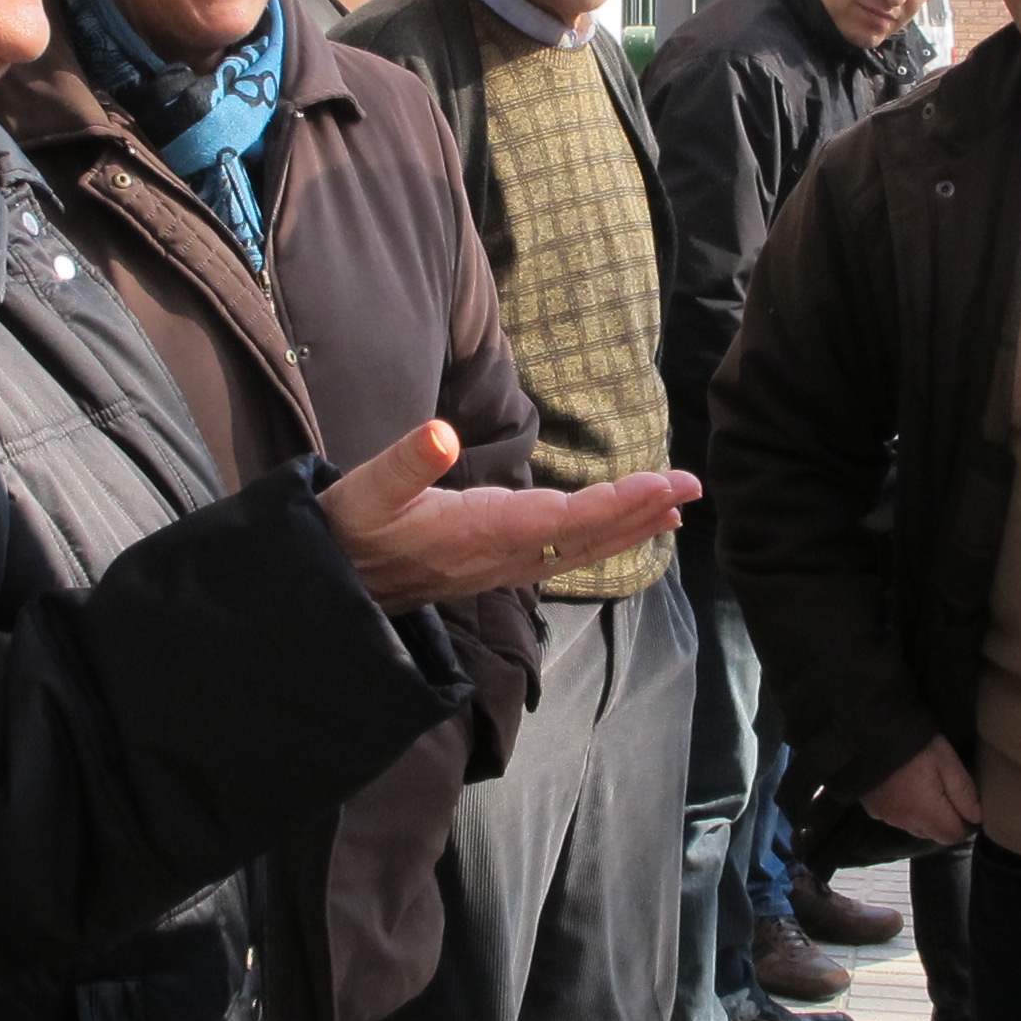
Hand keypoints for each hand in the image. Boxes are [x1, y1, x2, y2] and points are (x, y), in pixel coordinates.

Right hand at [321, 420, 697, 611]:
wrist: (328, 586)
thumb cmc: (346, 529)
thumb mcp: (363, 491)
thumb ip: (405, 463)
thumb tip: (443, 434)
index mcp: (477, 532)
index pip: (561, 521)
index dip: (613, 504)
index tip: (658, 484)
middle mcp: (499, 556)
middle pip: (585, 538)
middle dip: (639, 512)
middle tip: (692, 486)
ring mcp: (500, 567)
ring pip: (580, 552)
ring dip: (629, 527)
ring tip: (675, 507)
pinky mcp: (495, 567)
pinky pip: (564, 558)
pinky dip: (602, 541)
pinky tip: (625, 531)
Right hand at [857, 734, 980, 846]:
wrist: (866, 735)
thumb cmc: (914, 746)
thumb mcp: (947, 761)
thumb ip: (964, 792)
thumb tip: (978, 817)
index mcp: (926, 813)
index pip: (954, 836)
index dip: (966, 825)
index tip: (971, 806)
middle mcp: (906, 822)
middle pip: (935, 834)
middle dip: (947, 821)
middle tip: (952, 793)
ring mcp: (887, 817)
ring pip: (916, 827)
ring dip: (927, 816)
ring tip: (929, 789)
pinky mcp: (873, 809)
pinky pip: (898, 818)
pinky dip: (908, 810)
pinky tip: (907, 788)